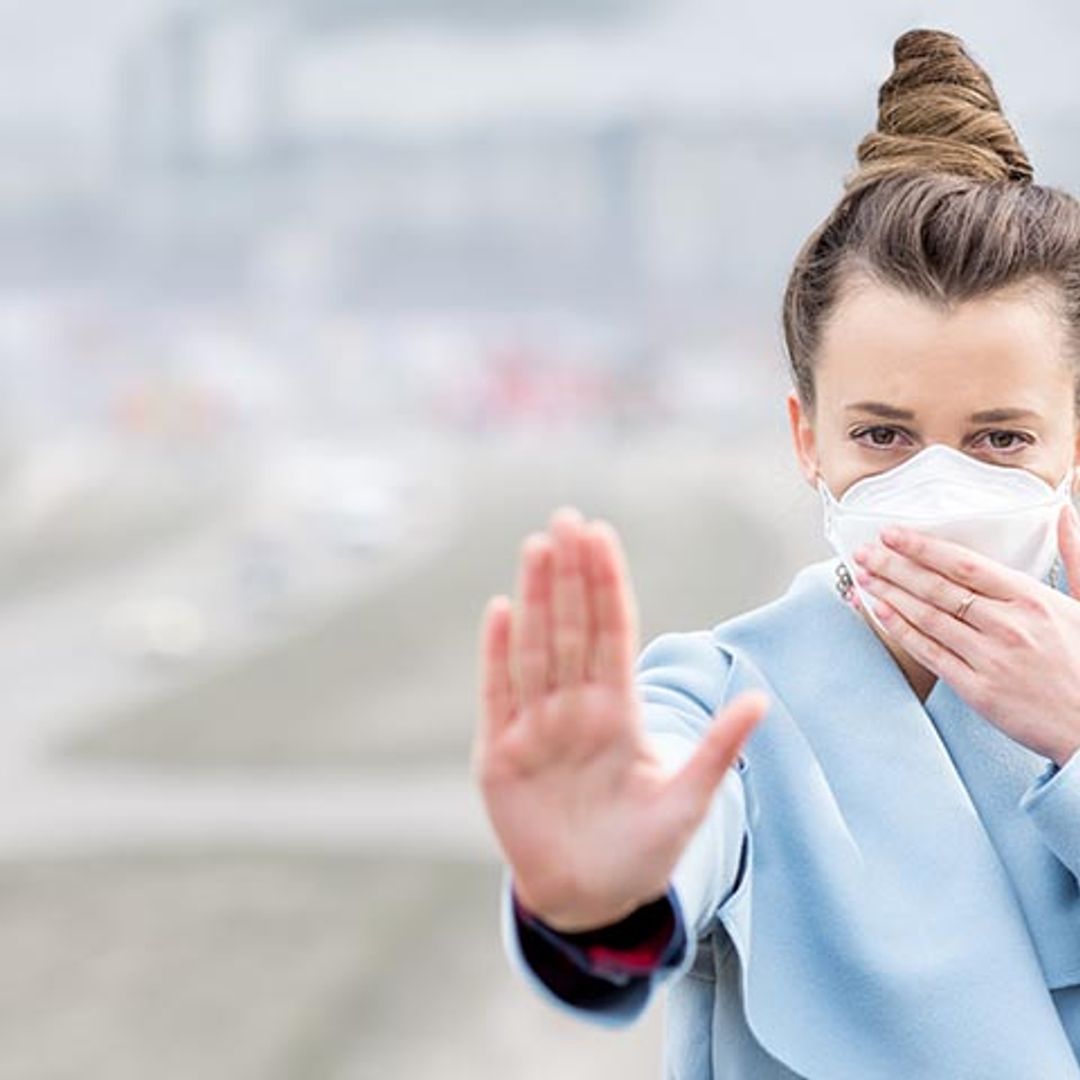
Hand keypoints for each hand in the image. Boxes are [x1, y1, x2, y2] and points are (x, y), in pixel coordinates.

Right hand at [471, 505, 767, 931]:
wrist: (590, 898)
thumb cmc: (642, 849)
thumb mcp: (687, 801)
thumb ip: (717, 750)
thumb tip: (761, 698)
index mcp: (619, 711)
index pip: (613, 633)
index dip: (607, 585)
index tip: (602, 536)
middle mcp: (575, 708)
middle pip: (572, 628)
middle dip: (570, 575)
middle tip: (567, 519)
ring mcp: (535, 728)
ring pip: (536, 650)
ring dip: (536, 600)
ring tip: (537, 548)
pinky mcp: (500, 754)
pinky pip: (497, 695)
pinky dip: (496, 655)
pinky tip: (500, 611)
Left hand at [851, 503, 1079, 765]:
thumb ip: (1073, 555)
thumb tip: (1062, 511)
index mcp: (1032, 599)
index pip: (964, 564)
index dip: (922, 547)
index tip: (892, 534)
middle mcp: (1007, 626)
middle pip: (936, 588)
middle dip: (893, 566)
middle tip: (863, 552)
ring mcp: (990, 659)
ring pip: (927, 618)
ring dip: (889, 594)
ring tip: (863, 577)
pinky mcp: (977, 690)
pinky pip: (929, 653)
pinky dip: (900, 630)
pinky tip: (879, 613)